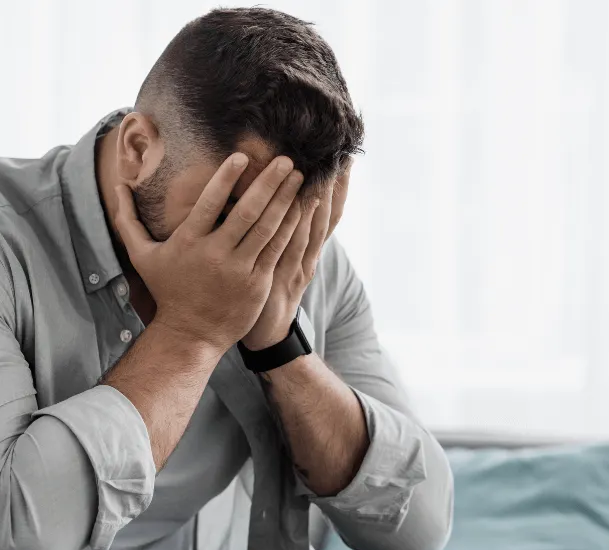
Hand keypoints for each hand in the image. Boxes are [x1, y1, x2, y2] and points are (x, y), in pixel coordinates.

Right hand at [112, 154, 305, 351]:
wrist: (191, 334)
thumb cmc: (168, 290)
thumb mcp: (141, 255)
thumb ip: (127, 219)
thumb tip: (116, 185)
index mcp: (189, 243)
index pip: (208, 204)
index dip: (226, 178)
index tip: (241, 156)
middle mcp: (215, 255)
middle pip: (247, 213)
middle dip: (268, 183)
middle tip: (286, 159)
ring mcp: (239, 270)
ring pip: (267, 229)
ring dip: (285, 200)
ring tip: (299, 177)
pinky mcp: (257, 283)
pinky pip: (276, 249)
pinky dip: (290, 226)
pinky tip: (301, 207)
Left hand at [241, 161, 351, 350]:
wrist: (264, 336)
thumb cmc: (266, 295)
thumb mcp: (279, 264)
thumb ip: (283, 236)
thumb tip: (286, 207)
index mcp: (308, 252)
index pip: (328, 214)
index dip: (337, 189)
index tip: (343, 161)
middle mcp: (308, 257)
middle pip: (325, 216)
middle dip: (332, 186)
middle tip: (339, 155)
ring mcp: (297, 268)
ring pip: (312, 227)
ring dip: (318, 198)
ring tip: (322, 169)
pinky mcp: (281, 278)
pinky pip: (292, 245)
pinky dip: (297, 223)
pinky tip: (300, 202)